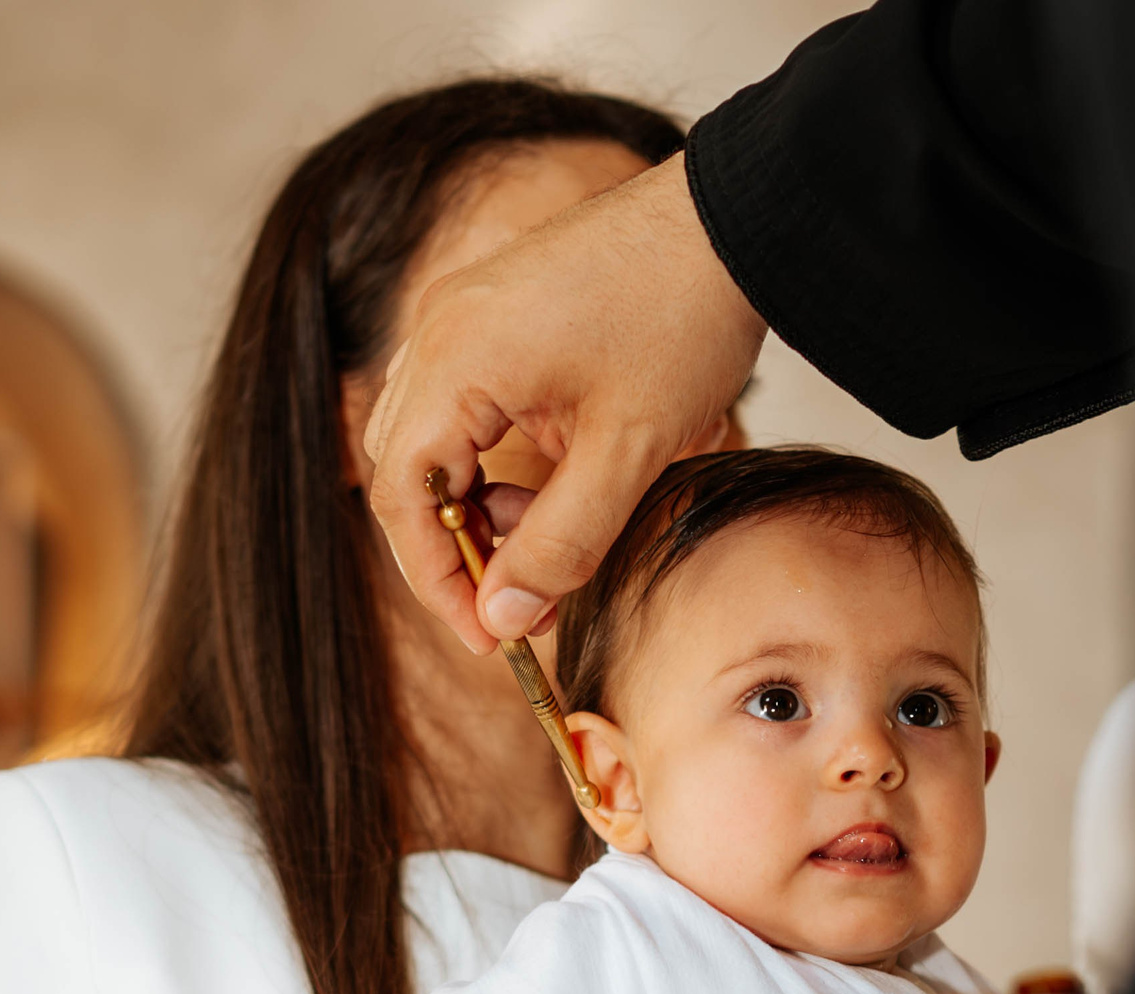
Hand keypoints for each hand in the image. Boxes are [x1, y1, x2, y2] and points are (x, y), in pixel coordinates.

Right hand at [364, 150, 766, 651]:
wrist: (733, 218)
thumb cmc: (686, 318)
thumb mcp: (631, 452)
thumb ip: (562, 544)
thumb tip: (506, 617)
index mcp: (456, 359)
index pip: (402, 495)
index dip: (437, 579)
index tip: (490, 634)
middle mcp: (440, 329)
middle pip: (405, 468)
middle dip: (453, 546)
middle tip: (517, 602)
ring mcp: (463, 312)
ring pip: (431, 437)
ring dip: (475, 504)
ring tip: (547, 542)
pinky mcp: (494, 308)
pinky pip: (461, 399)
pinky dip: (490, 456)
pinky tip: (554, 484)